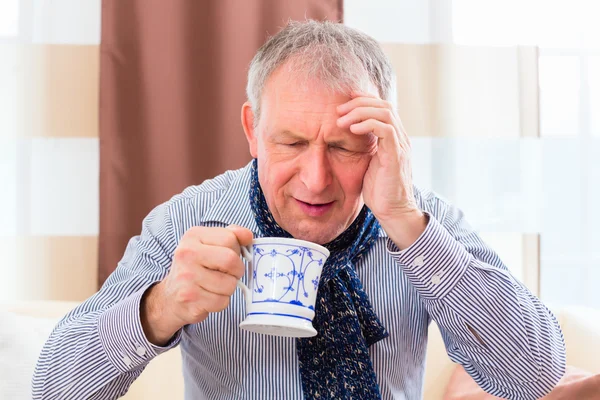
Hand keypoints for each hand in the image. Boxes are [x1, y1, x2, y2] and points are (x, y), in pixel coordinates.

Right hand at [141, 225, 252, 344]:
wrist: (170, 296)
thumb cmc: (196, 267)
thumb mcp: (209, 244)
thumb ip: (231, 235)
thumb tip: (248, 235)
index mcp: (193, 236)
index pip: (230, 238)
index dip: (237, 250)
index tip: (229, 256)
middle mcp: (187, 254)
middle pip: (231, 260)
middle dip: (236, 270)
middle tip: (228, 274)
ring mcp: (187, 277)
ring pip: (230, 284)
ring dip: (228, 288)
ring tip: (215, 286)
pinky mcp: (190, 298)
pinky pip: (222, 301)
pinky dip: (221, 302)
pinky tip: (209, 297)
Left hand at [336, 92, 426, 247]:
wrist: (392, 211)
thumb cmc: (379, 190)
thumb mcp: (368, 162)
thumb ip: (364, 147)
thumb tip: (347, 135)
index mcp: (394, 138)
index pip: (383, 107)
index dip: (364, 100)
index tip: (345, 101)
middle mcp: (400, 138)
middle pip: (384, 105)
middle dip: (359, 103)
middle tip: (338, 110)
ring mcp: (400, 145)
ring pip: (385, 113)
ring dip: (360, 112)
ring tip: (340, 120)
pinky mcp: (396, 155)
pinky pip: (385, 130)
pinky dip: (367, 125)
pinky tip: (351, 130)